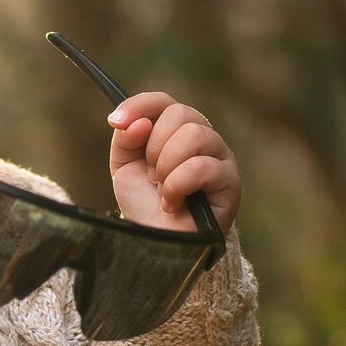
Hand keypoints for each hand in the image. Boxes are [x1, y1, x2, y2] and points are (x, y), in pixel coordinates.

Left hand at [107, 93, 239, 233]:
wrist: (157, 243)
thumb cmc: (145, 204)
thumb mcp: (124, 166)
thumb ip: (126, 138)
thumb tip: (138, 122)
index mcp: (178, 130)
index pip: (164, 101)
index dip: (139, 106)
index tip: (115, 122)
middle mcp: (204, 137)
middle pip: (180, 113)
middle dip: (154, 146)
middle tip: (151, 175)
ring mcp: (221, 157)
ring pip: (194, 134)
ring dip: (166, 166)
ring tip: (162, 189)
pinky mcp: (230, 180)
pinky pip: (201, 166)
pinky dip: (177, 185)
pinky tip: (173, 203)